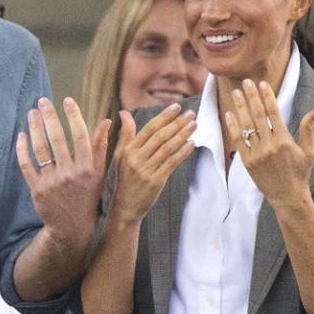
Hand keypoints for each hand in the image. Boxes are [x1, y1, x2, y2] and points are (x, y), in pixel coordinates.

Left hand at [16, 97, 110, 246]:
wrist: (71, 228)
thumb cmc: (88, 196)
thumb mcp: (99, 173)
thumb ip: (101, 146)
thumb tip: (106, 121)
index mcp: (87, 168)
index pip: (81, 135)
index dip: (73, 116)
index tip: (67, 100)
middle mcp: (70, 173)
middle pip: (57, 138)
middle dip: (49, 116)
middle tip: (42, 101)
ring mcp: (52, 181)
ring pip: (40, 149)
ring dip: (35, 128)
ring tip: (31, 113)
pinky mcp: (37, 189)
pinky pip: (27, 165)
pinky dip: (22, 149)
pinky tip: (22, 135)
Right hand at [111, 103, 195, 225]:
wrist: (125, 206)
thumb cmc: (124, 179)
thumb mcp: (119, 155)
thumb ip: (125, 134)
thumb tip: (124, 112)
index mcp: (128, 150)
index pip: (149, 128)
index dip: (164, 117)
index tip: (176, 107)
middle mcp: (136, 158)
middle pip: (160, 136)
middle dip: (177, 123)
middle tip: (191, 114)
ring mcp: (146, 170)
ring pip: (167, 148)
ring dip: (182, 135)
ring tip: (194, 125)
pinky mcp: (155, 181)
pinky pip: (171, 163)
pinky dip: (182, 152)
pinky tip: (191, 144)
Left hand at [223, 78, 313, 208]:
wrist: (288, 196)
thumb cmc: (300, 173)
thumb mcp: (309, 151)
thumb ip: (308, 130)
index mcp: (285, 140)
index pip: (274, 113)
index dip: (267, 96)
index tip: (262, 84)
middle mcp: (270, 145)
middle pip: (258, 115)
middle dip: (251, 96)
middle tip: (245, 81)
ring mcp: (257, 153)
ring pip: (246, 126)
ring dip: (240, 107)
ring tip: (235, 93)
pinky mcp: (247, 162)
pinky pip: (238, 141)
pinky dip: (233, 127)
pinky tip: (229, 114)